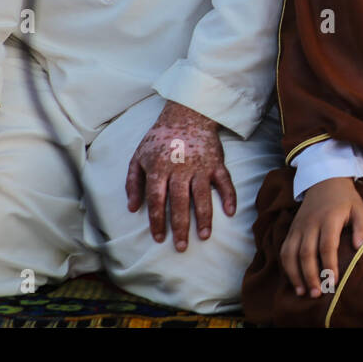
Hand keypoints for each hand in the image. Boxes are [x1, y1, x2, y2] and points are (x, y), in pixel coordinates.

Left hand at [125, 101, 235, 250]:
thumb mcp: (138, 156)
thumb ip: (133, 182)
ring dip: (203, 217)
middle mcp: (179, 168)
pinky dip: (229, 196)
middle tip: (181, 247)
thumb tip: (132, 208)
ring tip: (204, 236)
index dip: (156, 220)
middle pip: (179, 202)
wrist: (187, 114)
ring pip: (202, 195)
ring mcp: (200, 166)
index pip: (156, 199)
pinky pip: (225, 181)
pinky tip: (230, 212)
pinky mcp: (216, 162)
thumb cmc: (160, 138)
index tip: (159, 238)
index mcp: (159, 168)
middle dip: (180, 226)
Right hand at [280, 177, 362, 297]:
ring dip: (296, 275)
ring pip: (291, 254)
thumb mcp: (359, 208)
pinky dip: (287, 268)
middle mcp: (310, 224)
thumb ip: (362, 227)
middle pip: (306, 252)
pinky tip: (295, 282)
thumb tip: (360, 247)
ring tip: (304, 293)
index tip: (333, 282)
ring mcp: (298, 227)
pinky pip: (284, 251)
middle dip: (311, 275)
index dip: (329, 265)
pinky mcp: (291, 230)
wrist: (324, 180)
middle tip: (318, 294)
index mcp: (329, 218)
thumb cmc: (345, 199)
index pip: (327, 245)